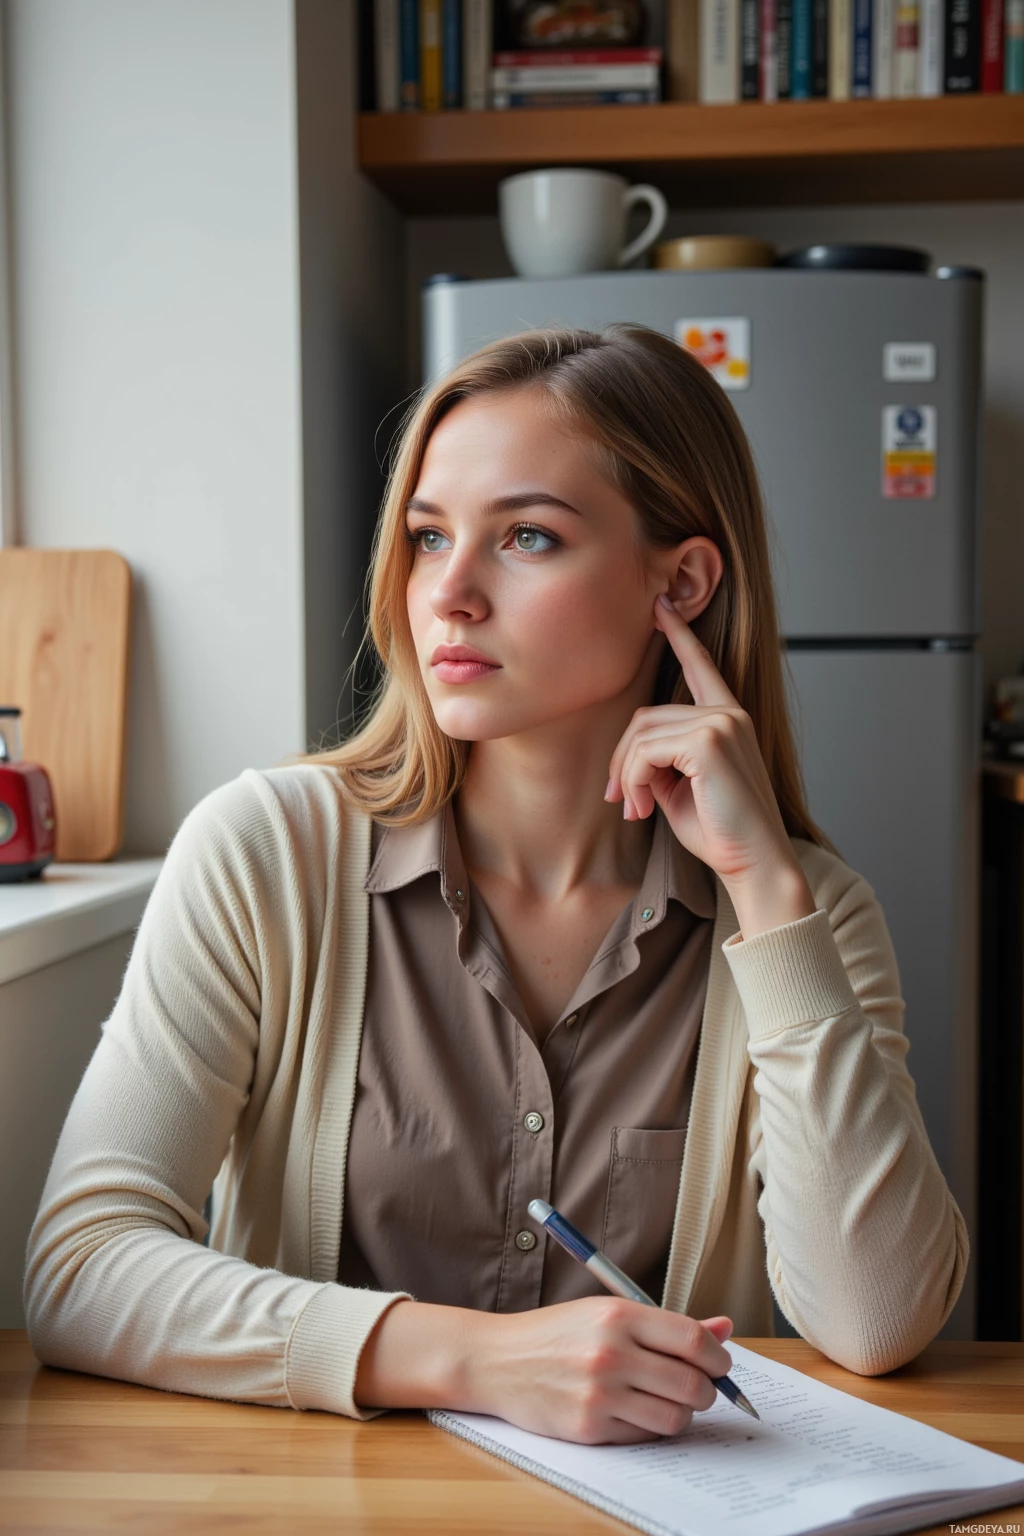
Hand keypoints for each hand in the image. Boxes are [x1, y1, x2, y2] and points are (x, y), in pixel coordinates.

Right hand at [472, 1297, 734, 1443]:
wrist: (496, 1360)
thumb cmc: (556, 1334)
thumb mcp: (606, 1312)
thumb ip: (666, 1325)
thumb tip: (723, 1328)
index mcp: (619, 1315)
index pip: (693, 1340)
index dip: (717, 1357)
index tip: (718, 1363)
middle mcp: (611, 1353)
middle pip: (691, 1384)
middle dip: (707, 1391)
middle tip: (700, 1387)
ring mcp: (600, 1393)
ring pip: (675, 1417)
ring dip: (681, 1413)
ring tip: (666, 1400)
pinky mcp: (588, 1427)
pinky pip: (645, 1436)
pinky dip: (651, 1427)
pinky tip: (636, 1411)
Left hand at [606, 593, 815, 937]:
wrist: (755, 864)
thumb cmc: (721, 834)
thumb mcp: (680, 789)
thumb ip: (660, 759)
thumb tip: (630, 755)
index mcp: (727, 719)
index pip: (700, 666)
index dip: (679, 635)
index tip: (661, 606)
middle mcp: (727, 714)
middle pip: (646, 715)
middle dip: (622, 759)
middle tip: (620, 801)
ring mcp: (721, 723)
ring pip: (641, 733)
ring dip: (626, 775)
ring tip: (634, 810)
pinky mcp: (709, 741)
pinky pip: (645, 751)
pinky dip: (632, 780)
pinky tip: (642, 808)